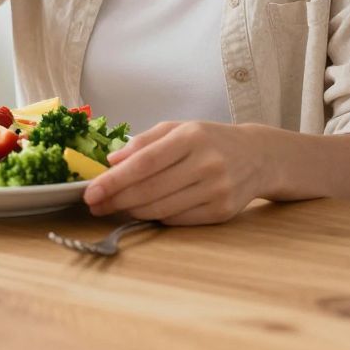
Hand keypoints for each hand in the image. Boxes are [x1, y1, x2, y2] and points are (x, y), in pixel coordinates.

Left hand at [82, 121, 272, 225]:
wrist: (259, 156)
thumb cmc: (211, 140)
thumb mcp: (180, 129)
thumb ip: (144, 142)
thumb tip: (111, 161)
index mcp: (191, 137)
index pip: (144, 162)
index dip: (114, 180)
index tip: (91, 191)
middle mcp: (206, 163)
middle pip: (150, 189)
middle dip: (116, 199)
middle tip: (94, 204)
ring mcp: (216, 189)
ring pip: (162, 208)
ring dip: (132, 211)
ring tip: (114, 208)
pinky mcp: (222, 212)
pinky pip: (178, 220)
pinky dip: (157, 217)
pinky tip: (145, 211)